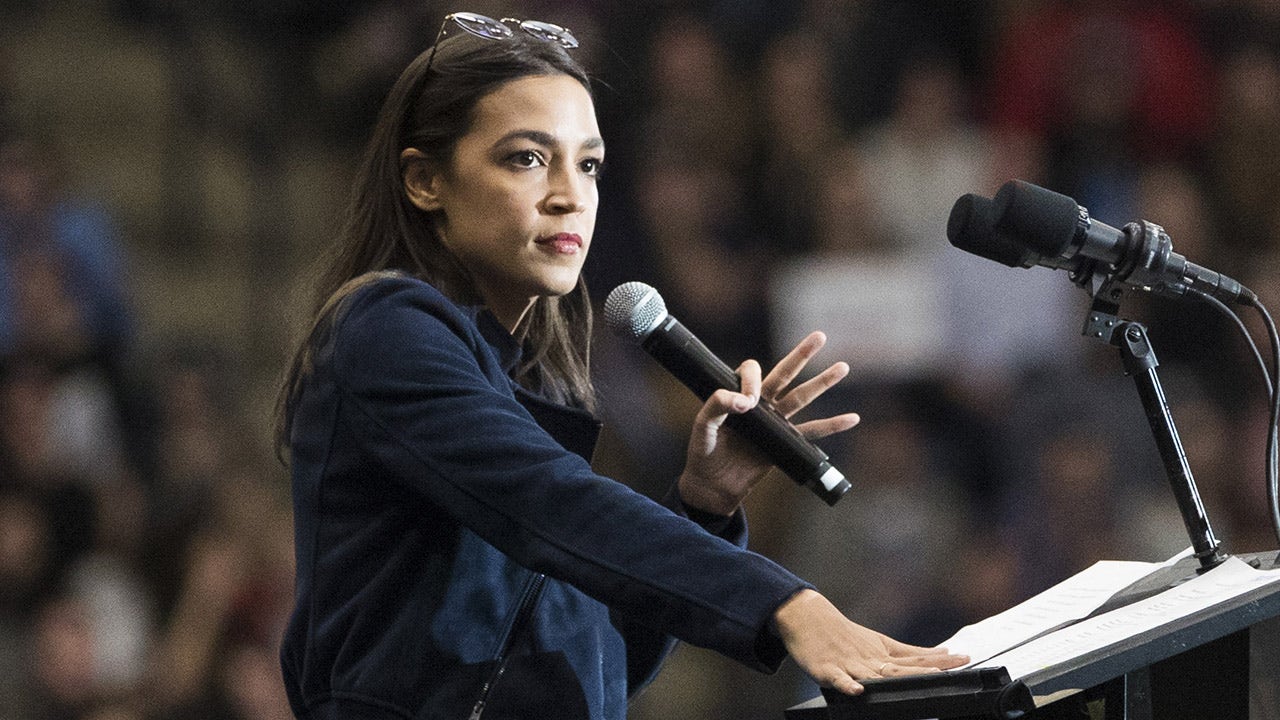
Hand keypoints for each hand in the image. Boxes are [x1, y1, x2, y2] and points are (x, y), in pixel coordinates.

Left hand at [677, 331, 859, 515]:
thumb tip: (744, 401)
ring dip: (823, 383)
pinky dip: (832, 426)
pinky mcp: (784, 444)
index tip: (745, 404)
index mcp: (738, 394)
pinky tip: (852, 418)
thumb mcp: (702, 427)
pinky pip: (811, 433)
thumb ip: (716, 408)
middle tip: (820, 336)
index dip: (752, 381)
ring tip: (843, 366)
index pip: (753, 373)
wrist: (712, 485)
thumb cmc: (703, 453)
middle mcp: (760, 405)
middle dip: (802, 355)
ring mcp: (774, 423)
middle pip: (784, 374)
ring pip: (802, 398)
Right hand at [773, 590, 969, 694]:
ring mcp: (850, 664)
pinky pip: (838, 679)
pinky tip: (857, 690)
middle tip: (948, 668)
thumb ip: (909, 653)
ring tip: (915, 677)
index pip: (915, 658)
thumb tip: (942, 654)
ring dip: (895, 677)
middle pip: (901, 667)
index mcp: (883, 653)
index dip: (940, 660)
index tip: (964, 658)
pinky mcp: (828, 670)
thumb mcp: (880, 641)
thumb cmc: (845, 635)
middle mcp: (870, 659)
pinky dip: (848, 685)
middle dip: (926, 669)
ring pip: (874, 674)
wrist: (808, 619)